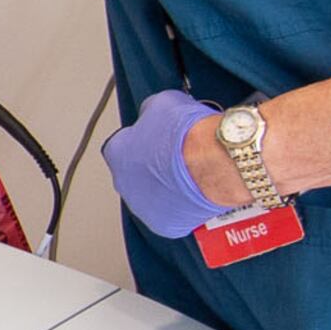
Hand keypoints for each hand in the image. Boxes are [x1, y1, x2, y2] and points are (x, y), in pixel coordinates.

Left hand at [102, 89, 246, 242]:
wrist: (214, 162)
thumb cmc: (189, 135)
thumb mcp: (163, 104)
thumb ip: (150, 111)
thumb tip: (154, 112)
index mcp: (117, 153)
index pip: (121, 145)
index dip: (142, 140)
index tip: (157, 137)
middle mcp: (124, 184)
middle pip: (136, 174)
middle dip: (153, 166)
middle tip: (177, 156)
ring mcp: (144, 207)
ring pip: (153, 196)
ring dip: (167, 188)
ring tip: (190, 175)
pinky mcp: (166, 225)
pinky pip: (172, 214)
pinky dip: (182, 207)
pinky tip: (196, 193)